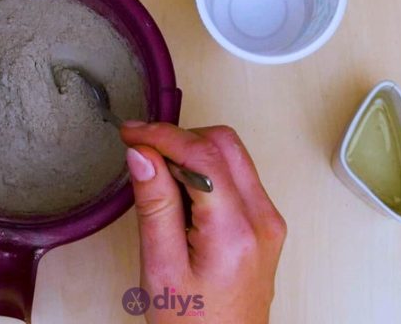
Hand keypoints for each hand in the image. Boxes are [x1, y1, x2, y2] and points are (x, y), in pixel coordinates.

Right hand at [121, 123, 285, 323]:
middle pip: (225, 144)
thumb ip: (154, 205)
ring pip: (233, 156)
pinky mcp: (266, 224)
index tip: (131, 132)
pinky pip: (238, 177)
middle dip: (180, 138)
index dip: (163, 134)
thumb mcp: (160, 267)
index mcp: (235, 231)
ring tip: (158, 180)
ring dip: (193, 153)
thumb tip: (141, 153)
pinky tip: (181, 195)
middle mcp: (262, 219)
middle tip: (141, 152)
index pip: (203, 154)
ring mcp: (269, 221)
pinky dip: (207, 172)